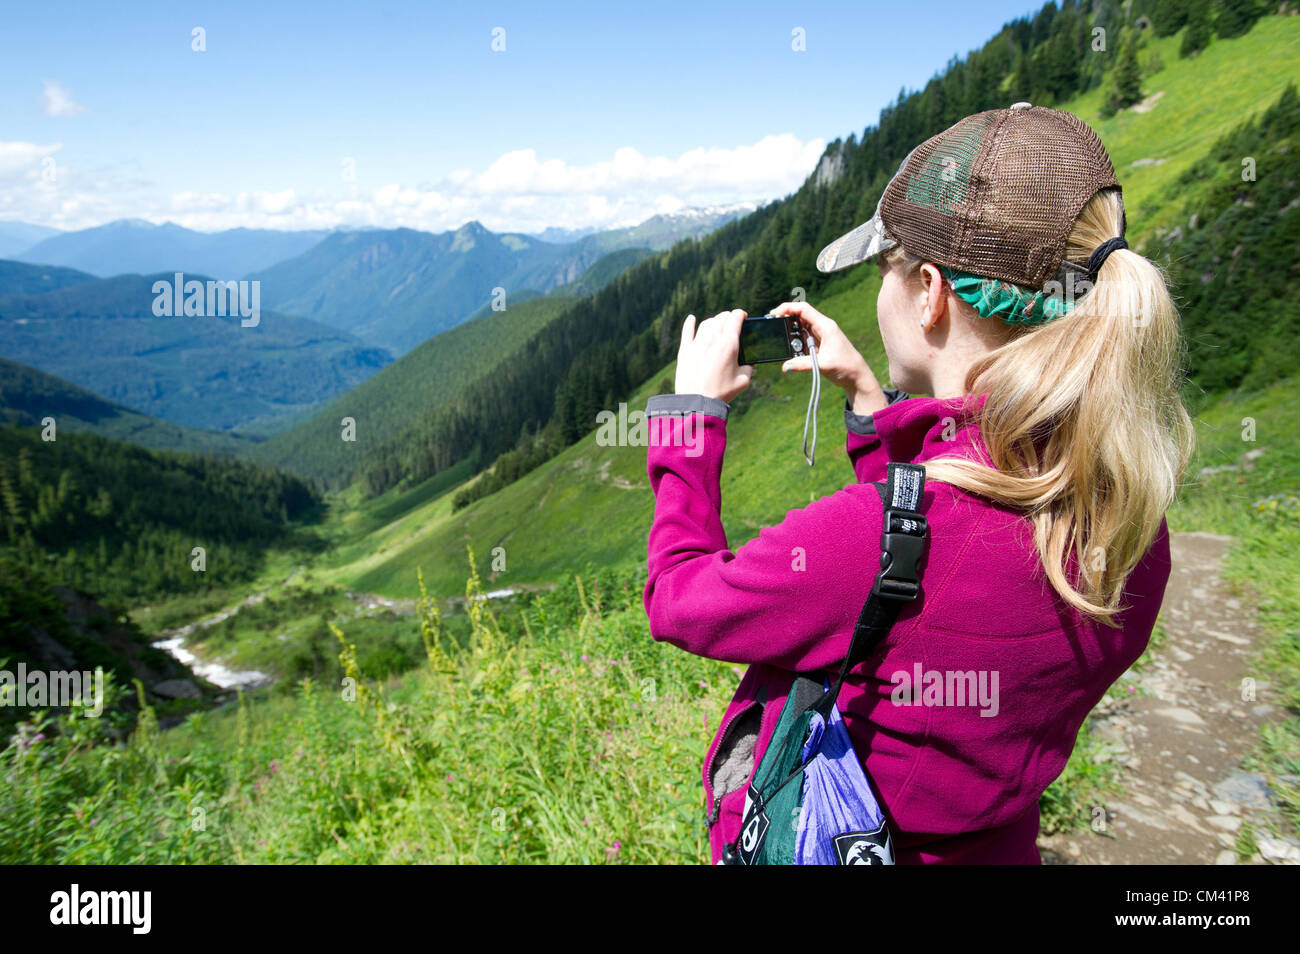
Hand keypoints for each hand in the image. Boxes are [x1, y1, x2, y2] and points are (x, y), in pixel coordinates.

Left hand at [674, 309, 753, 402]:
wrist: (697, 403)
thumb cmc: (721, 393)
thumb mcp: (743, 381)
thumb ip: (749, 368)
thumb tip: (749, 363)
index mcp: (729, 345)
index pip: (735, 318)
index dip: (741, 314)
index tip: (743, 317)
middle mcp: (712, 340)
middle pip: (721, 318)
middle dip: (729, 317)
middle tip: (732, 322)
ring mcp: (697, 343)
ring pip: (707, 323)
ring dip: (715, 320)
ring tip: (718, 324)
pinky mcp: (684, 350)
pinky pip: (687, 331)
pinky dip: (690, 322)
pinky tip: (691, 318)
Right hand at [770, 300, 886, 414]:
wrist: (857, 377)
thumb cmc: (846, 367)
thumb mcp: (823, 365)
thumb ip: (803, 365)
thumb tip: (785, 366)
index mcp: (825, 326)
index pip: (804, 309)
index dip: (788, 308)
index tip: (774, 314)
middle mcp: (823, 328)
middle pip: (800, 316)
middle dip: (786, 321)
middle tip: (774, 329)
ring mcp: (821, 336)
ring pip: (800, 328)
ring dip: (791, 335)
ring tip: (786, 346)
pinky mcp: (819, 344)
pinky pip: (803, 339)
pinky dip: (796, 344)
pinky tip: (793, 353)